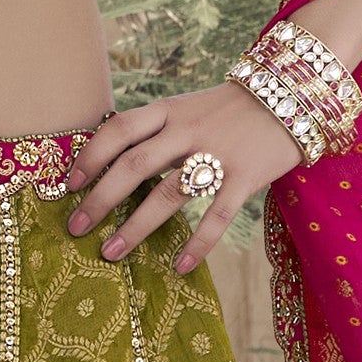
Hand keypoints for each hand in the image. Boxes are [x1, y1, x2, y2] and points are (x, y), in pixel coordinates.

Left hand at [66, 85, 299, 267]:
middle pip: (135, 165)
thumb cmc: (230, 110)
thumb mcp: (188, 107)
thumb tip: (111, 164)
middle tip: (76, 227)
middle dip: (101, 198)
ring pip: (169, 194)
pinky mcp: (246, 177)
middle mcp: (189, 130)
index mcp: (170, 110)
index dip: (91, 155)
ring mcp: (218, 153)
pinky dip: (198, 243)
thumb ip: (156, 130)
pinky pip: (217, 216)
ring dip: (136, 226)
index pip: (120, 129)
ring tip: (111, 253)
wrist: (292, 95)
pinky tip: (180, 266)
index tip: (69, 184)